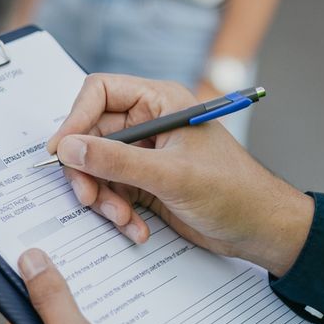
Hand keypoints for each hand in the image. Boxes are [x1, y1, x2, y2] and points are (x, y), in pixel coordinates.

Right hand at [48, 73, 313, 276]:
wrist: (262, 230)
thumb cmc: (234, 192)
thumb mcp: (171, 176)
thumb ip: (116, 161)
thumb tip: (69, 148)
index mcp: (160, 102)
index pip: (99, 93)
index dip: (75, 119)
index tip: (62, 152)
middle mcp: (148, 123)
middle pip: (91, 136)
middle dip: (89, 171)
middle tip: (89, 198)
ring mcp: (145, 155)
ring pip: (97, 168)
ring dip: (103, 198)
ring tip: (122, 220)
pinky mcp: (145, 183)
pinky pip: (112, 192)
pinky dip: (117, 213)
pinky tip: (136, 229)